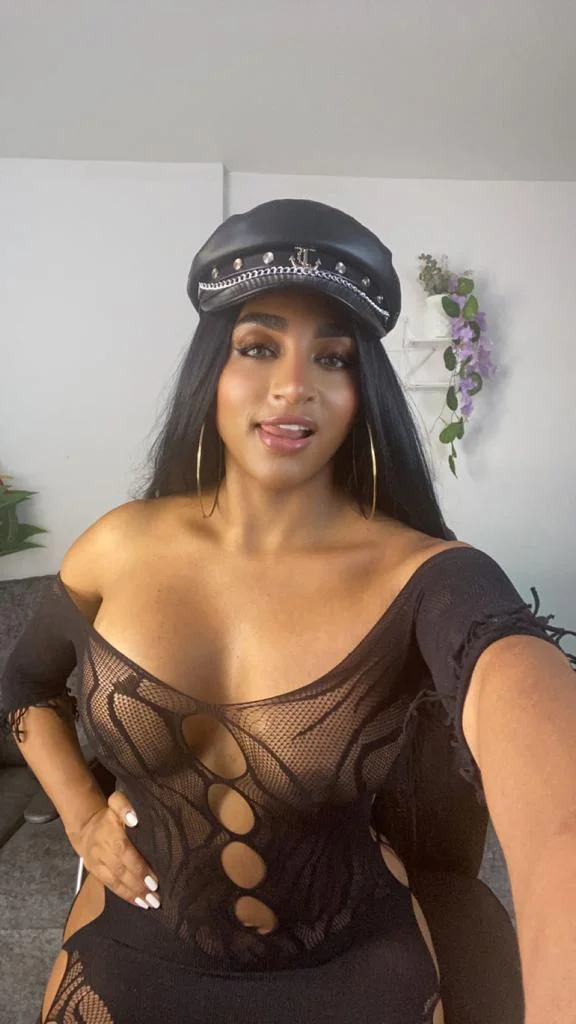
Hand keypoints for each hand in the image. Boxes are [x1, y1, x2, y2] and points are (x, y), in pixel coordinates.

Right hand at [66, 791, 159, 910]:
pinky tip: (140, 903)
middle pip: (121, 868)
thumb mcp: (117, 802)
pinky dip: (126, 895)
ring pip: (116, 880)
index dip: (138, 865)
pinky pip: (111, 885)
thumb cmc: (110, 816)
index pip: (123, 849)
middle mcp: (102, 847)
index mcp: (110, 829)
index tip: (154, 878)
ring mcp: (97, 861)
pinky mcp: (96, 872)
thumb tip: (134, 818)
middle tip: (157, 894)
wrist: (86, 828)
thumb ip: (124, 805)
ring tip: (151, 901)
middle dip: (139, 883)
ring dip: (134, 892)